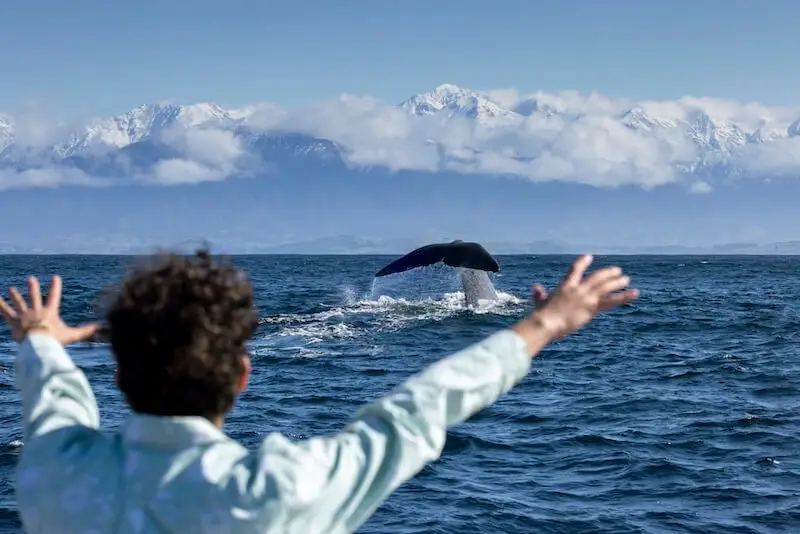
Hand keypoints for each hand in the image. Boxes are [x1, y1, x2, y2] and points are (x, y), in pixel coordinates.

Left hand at [0, 275, 98, 345]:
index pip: (54, 296)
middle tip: (30, 279)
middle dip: (32, 287)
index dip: (55, 286)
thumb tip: (101, 328)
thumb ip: (85, 331)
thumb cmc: (55, 339)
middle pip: (34, 296)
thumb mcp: (72, 335)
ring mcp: (24, 314)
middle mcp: (36, 310)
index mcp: (50, 312)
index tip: (55, 277)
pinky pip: (5, 311)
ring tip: (11, 289)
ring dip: (15, 295)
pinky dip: (0, 305)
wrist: (38, 343)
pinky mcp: (14, 321)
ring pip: (19, 302)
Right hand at [513, 254, 638, 347]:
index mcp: (565, 286)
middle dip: (607, 273)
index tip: (589, 256)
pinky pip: (612, 301)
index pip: (575, 270)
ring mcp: (587, 297)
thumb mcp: (540, 302)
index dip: (583, 262)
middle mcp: (578, 289)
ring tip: (626, 279)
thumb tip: (535, 287)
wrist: (547, 322)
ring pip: (606, 286)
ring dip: (617, 281)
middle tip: (617, 270)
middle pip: (597, 277)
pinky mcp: (593, 307)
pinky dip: (624, 296)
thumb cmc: (542, 315)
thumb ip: (539, 294)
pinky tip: (635, 293)